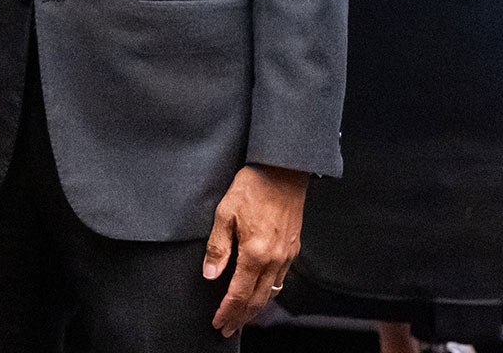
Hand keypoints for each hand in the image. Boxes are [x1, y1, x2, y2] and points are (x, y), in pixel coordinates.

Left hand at [203, 163, 307, 337]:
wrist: (283, 172)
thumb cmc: (252, 188)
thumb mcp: (225, 213)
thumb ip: (218, 247)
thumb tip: (210, 275)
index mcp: (255, 253)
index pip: (239, 294)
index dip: (227, 311)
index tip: (218, 323)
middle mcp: (274, 260)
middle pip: (257, 300)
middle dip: (241, 318)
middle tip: (227, 329)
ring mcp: (286, 256)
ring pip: (271, 293)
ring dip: (255, 308)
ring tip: (241, 317)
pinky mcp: (292, 249)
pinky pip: (280, 280)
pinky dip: (268, 293)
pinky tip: (260, 293)